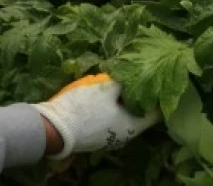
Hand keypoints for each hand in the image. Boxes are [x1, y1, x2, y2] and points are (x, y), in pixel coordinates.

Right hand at [32, 74, 159, 159]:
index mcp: (133, 127)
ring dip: (121, 102)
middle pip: (137, 114)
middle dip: (137, 97)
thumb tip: (136, 73)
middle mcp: (125, 136)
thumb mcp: (106, 88)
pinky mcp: (96, 137)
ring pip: (122, 117)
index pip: (155, 113)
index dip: (157, 97)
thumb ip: (123, 81)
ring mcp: (110, 139)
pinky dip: (110, 109)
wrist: (55, 128)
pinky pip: (109, 120)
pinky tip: (101, 97)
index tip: (157, 83)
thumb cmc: (85, 108)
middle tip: (135, 79)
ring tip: (116, 84)